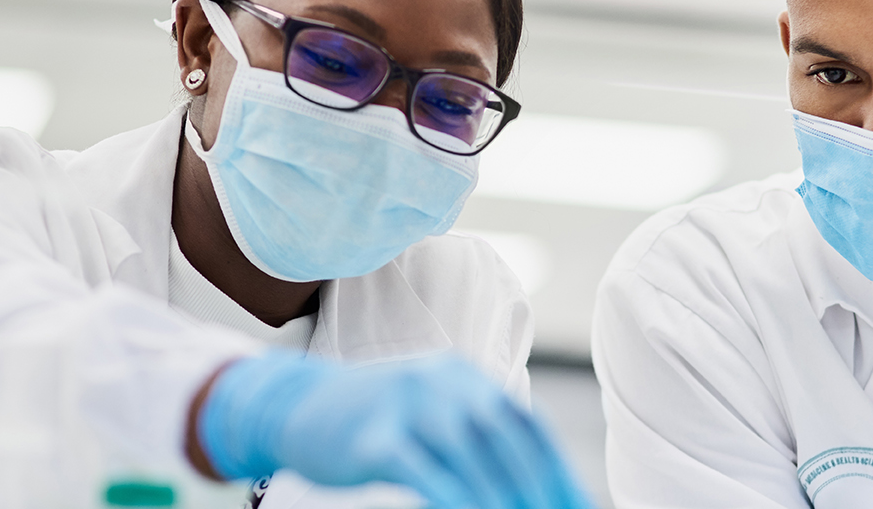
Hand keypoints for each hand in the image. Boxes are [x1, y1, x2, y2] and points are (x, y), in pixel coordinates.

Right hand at [194, 352, 591, 508]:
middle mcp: (443, 382)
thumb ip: (473, 436)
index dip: (557, 470)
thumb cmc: (372, 421)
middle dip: (538, 489)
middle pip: (506, 441)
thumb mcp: (429, 414)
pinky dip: (454, 498)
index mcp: (464, 377)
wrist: (293, 405)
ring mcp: (407, 404)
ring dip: (502, 498)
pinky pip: (424, 472)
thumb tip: (525, 481)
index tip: (579, 506)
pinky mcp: (374, 436)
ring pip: (471, 457)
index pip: (526, 426)